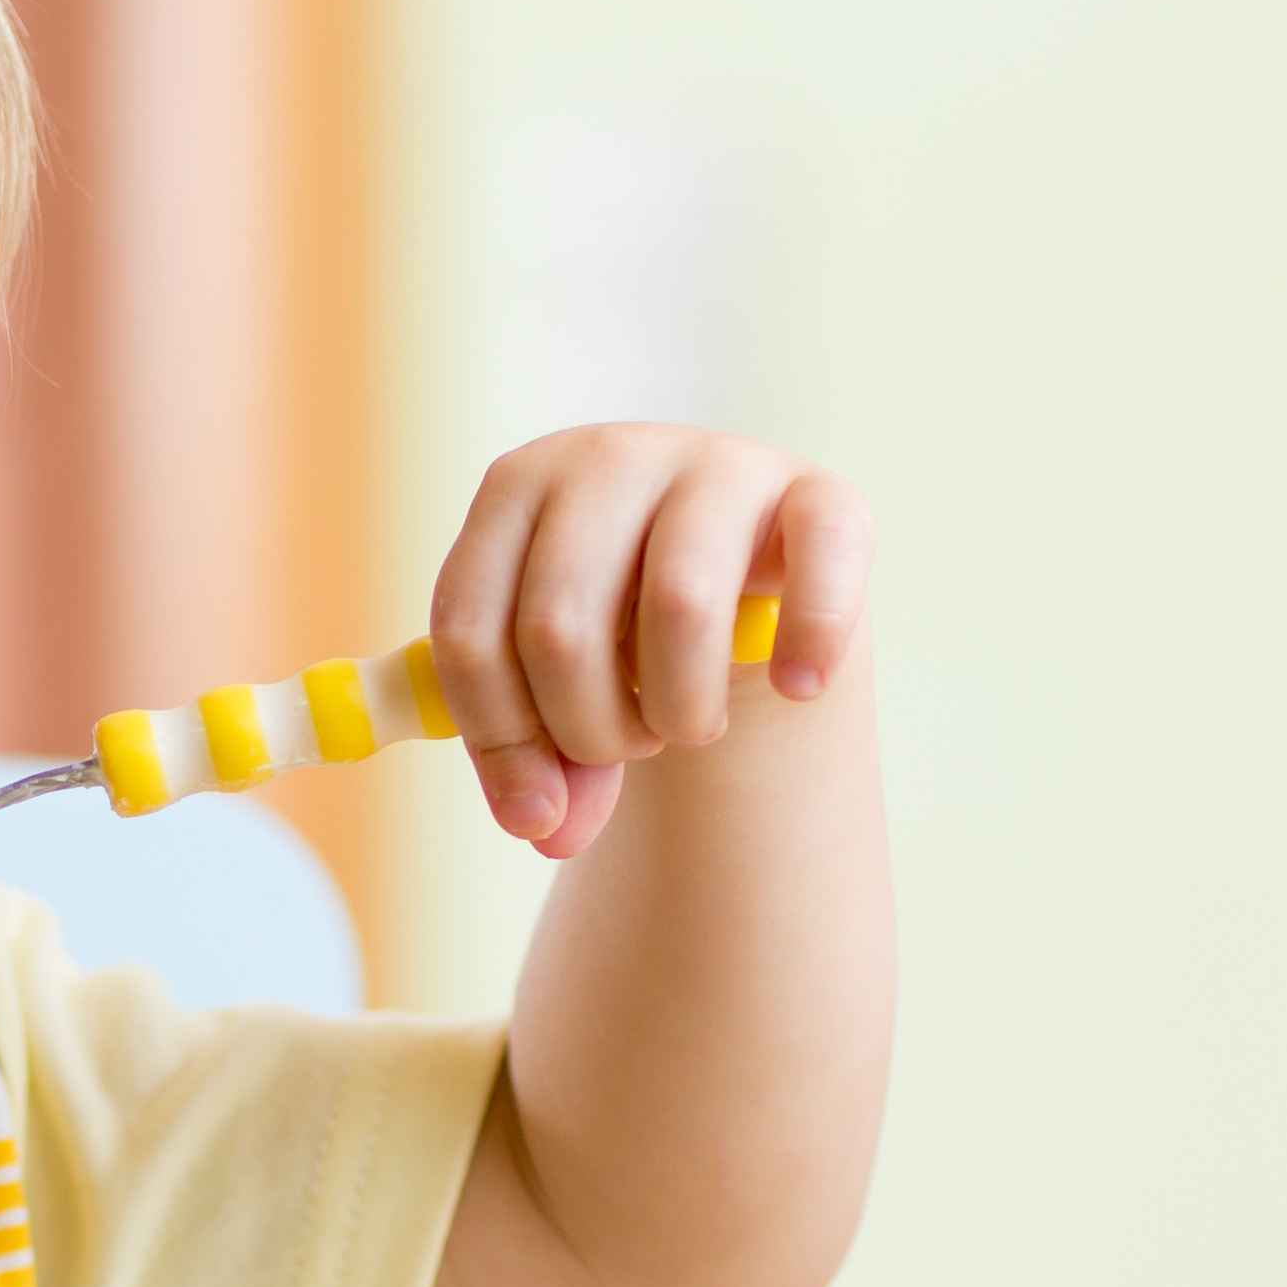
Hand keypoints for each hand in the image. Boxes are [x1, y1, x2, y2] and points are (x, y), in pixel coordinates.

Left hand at [424, 426, 872, 859]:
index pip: (467, 628)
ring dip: (679, 710)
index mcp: (514, 488)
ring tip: (689, 725)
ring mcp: (715, 464)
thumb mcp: (553, 684)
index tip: (536, 811)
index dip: (498, 739)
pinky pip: (819, 561)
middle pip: (559, 627)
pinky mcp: (815, 489)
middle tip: (625, 749)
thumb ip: (535, 757)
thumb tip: (549, 829)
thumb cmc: (618, 630)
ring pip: (679, 605)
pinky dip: (810, 641)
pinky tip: (798, 687)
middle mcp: (606, 457)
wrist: (740, 574)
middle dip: (588, 732)